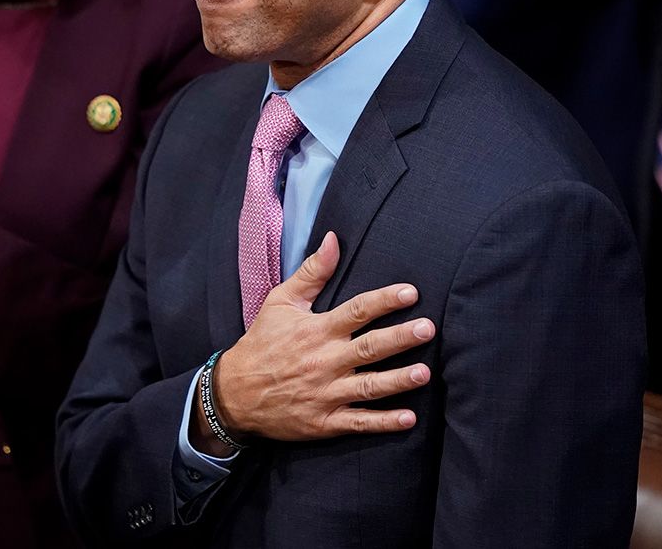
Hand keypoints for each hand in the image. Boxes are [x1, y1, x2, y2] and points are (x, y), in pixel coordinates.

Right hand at [201, 232, 433, 451]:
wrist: (233, 394)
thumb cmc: (262, 343)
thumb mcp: (280, 301)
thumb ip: (312, 272)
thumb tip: (334, 239)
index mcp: (317, 330)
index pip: (357, 311)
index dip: (385, 300)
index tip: (411, 292)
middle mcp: (324, 361)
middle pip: (369, 348)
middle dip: (400, 338)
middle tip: (427, 329)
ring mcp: (325, 394)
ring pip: (368, 387)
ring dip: (398, 380)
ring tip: (424, 372)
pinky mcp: (324, 422)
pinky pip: (358, 423)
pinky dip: (383, 422)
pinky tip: (407, 418)